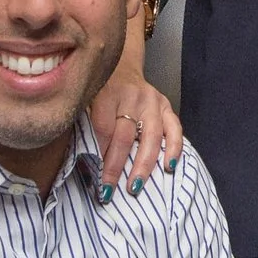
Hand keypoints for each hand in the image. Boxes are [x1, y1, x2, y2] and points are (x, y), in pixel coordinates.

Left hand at [91, 62, 181, 198]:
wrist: (121, 66)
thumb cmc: (99, 90)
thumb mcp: (86, 101)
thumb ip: (85, 126)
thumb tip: (82, 164)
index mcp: (106, 93)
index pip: (103, 128)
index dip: (98, 154)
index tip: (92, 177)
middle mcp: (131, 96)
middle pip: (124, 136)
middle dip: (115, 166)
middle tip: (108, 191)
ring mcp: (152, 100)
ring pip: (151, 136)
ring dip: (143, 164)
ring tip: (135, 186)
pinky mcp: (166, 105)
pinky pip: (174, 128)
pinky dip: (174, 148)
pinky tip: (170, 166)